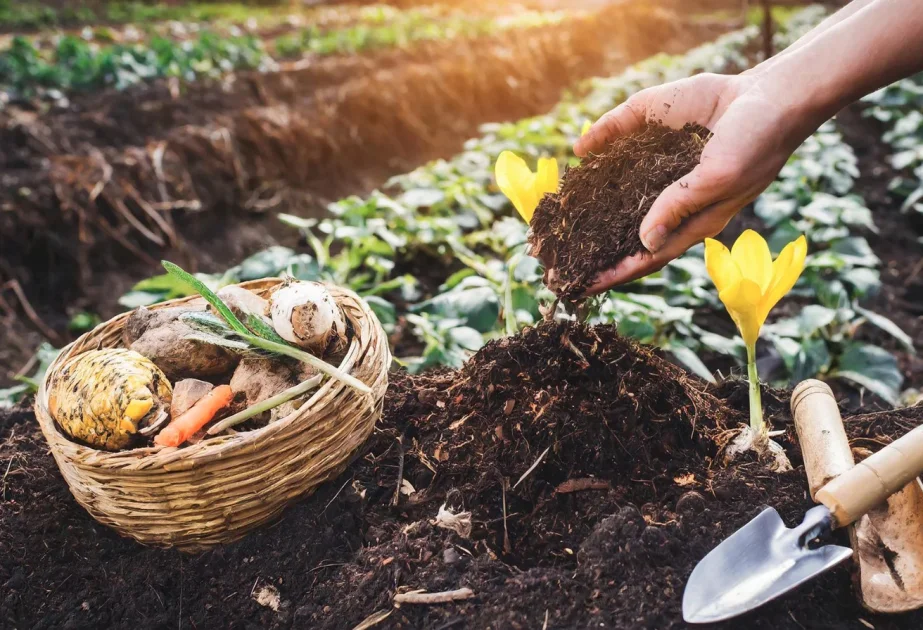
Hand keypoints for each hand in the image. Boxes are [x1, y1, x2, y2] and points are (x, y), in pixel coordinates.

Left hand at [571, 72, 813, 294]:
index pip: (644, 255)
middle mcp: (669, 197)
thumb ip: (680, 205)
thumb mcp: (719, 178)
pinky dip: (599, 147)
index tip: (580, 288)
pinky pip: (620, 144)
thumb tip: (644, 241)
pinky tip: (580, 152)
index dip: (613, 274)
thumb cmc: (758, 142)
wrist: (772, 92)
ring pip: (616, 189)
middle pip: (622, 229)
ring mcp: (660, 165)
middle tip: (553, 263)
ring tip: (555, 216)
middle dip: (591, 248)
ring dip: (588, 202)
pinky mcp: (656, 133)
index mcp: (690, 220)